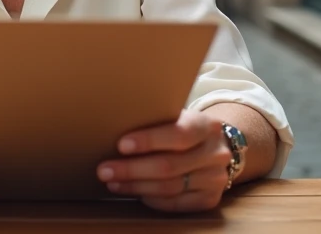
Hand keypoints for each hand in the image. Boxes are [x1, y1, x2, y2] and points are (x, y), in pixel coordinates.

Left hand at [97, 110, 233, 212]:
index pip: (179, 134)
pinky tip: (135, 194)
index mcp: (206, 126)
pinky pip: (176, 204)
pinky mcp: (210, 199)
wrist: (216, 147)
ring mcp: (215, 179)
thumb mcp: (178, 116)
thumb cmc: (185, 128)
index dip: (149, 140)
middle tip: (104, 169)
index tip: (121, 145)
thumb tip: (114, 127)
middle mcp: (216, 153)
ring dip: (136, 186)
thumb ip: (157, 120)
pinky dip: (152, 200)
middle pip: (169, 165)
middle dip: (132, 169)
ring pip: (170, 188)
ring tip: (113, 182)